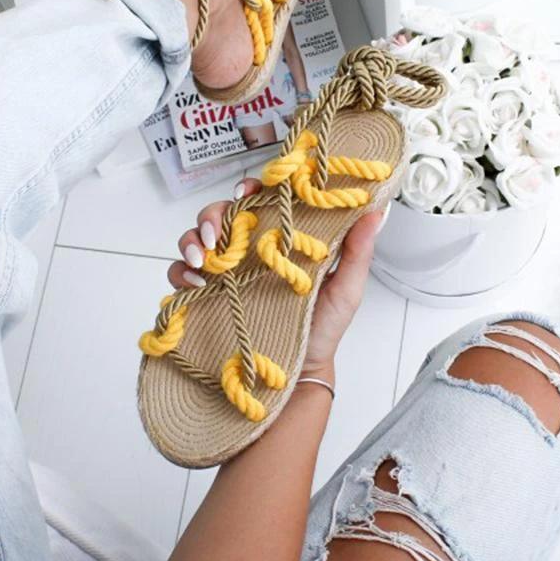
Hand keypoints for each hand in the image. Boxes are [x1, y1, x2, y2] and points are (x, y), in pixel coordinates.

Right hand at [167, 179, 382, 390]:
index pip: (259, 202)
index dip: (249, 189)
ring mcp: (225, 273)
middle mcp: (248, 251)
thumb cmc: (323, 328)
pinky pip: (183, 276)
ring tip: (205, 259)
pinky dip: (183, 274)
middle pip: (220, 215)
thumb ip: (357, 251)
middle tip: (218, 234)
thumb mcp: (346, 289)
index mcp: (278, 238)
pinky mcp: (206, 297)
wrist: (299, 372)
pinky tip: (197, 283)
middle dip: (212, 216)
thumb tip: (376, 211)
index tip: (247, 192)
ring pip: (196, 240)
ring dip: (193, 241)